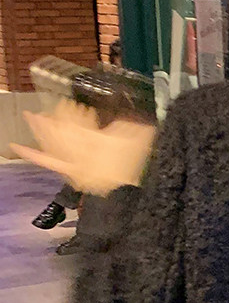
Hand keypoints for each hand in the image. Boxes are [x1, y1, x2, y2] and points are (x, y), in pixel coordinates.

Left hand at [16, 101, 156, 195]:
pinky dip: (31, 154)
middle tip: (52, 108)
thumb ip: (135, 129)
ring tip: (32, 117)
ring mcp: (71, 160)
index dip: (73, 113)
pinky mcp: (68, 170)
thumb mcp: (138, 143)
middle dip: (57, 118)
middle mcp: (79, 148)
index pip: (79, 123)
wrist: (124, 196)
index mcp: (95, 139)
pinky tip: (17, 146)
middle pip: (63, 129)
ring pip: (52, 141)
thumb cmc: (132, 170)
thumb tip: (138, 121)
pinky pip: (47, 161)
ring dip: (41, 129)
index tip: (73, 106)